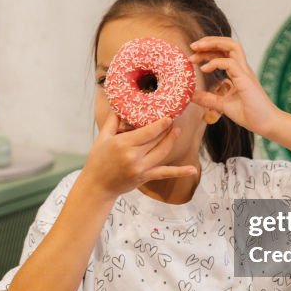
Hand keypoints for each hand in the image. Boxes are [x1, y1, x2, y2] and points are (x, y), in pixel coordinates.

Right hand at [81, 112, 197, 198]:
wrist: (97, 186)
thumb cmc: (98, 160)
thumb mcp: (102, 138)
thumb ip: (112, 121)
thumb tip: (119, 104)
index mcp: (123, 144)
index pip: (148, 131)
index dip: (161, 124)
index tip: (169, 116)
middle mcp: (134, 156)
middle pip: (157, 140)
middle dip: (167, 130)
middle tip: (174, 119)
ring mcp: (141, 168)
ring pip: (162, 152)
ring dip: (172, 141)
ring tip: (177, 132)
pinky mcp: (145, 177)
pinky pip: (164, 173)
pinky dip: (180, 172)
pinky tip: (192, 170)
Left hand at [190, 36, 280, 136]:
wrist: (266, 124)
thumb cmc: (249, 114)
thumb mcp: (222, 105)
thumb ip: (207, 98)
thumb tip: (190, 95)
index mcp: (239, 72)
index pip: (224, 52)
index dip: (208, 50)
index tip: (192, 56)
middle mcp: (243, 68)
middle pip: (228, 44)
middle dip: (209, 41)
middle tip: (192, 46)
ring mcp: (245, 72)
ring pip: (232, 46)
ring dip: (213, 44)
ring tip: (197, 48)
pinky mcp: (246, 79)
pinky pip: (230, 63)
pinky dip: (215, 62)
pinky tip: (204, 69)